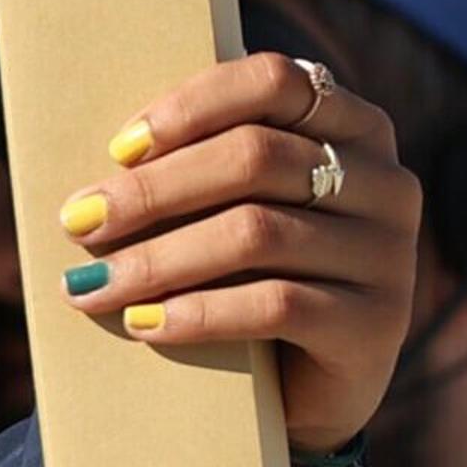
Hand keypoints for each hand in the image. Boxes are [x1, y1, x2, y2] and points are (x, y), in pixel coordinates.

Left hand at [62, 51, 419, 453]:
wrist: (300, 384)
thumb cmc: (240, 274)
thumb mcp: (224, 209)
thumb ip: (193, 163)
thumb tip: (97, 157)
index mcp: (351, 128)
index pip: (274, 81)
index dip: (191, 107)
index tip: (118, 149)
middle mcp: (384, 183)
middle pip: (255, 157)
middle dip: (152, 191)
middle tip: (78, 222)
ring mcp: (389, 254)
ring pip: (257, 233)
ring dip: (156, 259)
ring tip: (90, 286)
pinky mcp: (377, 324)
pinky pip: (276, 305)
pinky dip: (197, 312)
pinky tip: (143, 323)